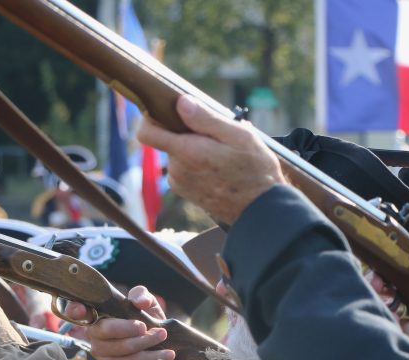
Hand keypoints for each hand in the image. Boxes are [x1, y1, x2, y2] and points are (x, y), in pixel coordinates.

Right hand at [66, 286, 174, 359]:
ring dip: (145, 344)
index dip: (74, 309)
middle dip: (129, 328)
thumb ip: (141, 296)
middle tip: (148, 326)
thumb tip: (139, 301)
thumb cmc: (144, 319)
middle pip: (105, 330)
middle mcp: (94, 334)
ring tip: (163, 336)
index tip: (80, 308)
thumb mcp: (145, 303)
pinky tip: (166, 354)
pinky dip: (152, 358)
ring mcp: (101, 354)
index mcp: (97, 314)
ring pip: (121, 349)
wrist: (157, 346)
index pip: (76, 311)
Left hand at [137, 95, 285, 224]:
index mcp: (186, 152)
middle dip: (186, 132)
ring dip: (194, 148)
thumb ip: (206, 119)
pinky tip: (218, 166)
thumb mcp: (238, 135)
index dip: (150, 117)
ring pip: (178, 154)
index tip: (165, 109)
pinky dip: (197, 163)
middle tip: (215, 134)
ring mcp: (181, 183)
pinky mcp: (187, 192)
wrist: (261, 208)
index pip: (147, 133)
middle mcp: (177, 170)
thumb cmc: (254, 169)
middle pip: (167, 140)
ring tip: (221, 153)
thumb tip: (181, 102)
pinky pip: (184, 169)